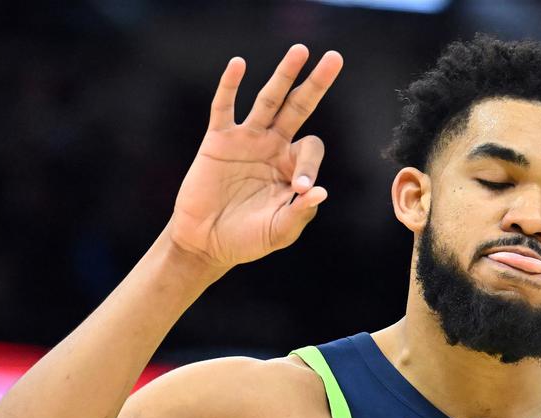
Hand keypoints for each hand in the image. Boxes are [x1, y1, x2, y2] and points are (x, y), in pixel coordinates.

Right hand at [166, 45, 342, 273]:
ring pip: (268, 100)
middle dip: (316, 84)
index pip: (310, 149)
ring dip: (283, 75)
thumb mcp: (279, 231)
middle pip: (298, 107)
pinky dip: (230, 86)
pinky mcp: (218, 140)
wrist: (207, 243)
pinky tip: (238, 64)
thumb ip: (300, 214)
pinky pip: (224, 107)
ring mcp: (246, 140)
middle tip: (334, 58)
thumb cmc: (247, 239)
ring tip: (300, 51)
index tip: (299, 188)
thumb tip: (319, 190)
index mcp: (292, 167)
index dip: (309, 164)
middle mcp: (272, 146)